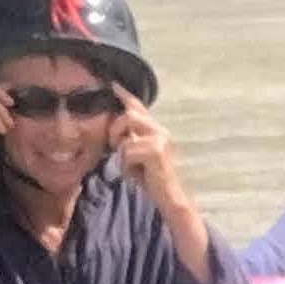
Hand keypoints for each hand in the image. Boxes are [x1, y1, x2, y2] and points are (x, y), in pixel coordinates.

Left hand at [110, 84, 187, 213]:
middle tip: (114, 146)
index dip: (125, 96)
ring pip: (127, 133)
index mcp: (157, 130)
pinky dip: (127, 165)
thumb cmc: (153, 178)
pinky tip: (137, 173)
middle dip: (115, 130)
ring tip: (128, 163)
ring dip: (121, 149)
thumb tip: (116, 126)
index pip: (139, 107)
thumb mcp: (140, 154)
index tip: (113, 85)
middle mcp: (161, 131)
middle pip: (129, 115)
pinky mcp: (156, 152)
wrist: (170, 198)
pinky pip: (128, 151)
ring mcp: (160, 140)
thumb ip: (131, 138)